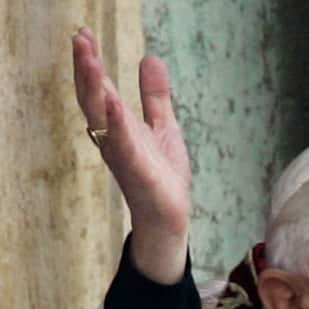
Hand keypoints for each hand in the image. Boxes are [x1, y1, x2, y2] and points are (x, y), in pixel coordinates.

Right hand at [73, 27, 191, 283]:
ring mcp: (121, 152)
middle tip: (79, 37)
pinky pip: (122, 143)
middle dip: (85, 67)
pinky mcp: (135, 169)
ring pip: (100, 116)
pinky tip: (114, 102)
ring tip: (90, 58)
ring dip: (95, 87)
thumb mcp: (162, 126)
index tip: (84, 33)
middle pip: (92, 96)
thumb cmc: (162, 174)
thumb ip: (154, 96)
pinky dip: (117, 123)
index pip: (99, 88)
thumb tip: (150, 58)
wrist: (170, 215)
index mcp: (117, 124)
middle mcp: (112, 136)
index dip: (90, 62)